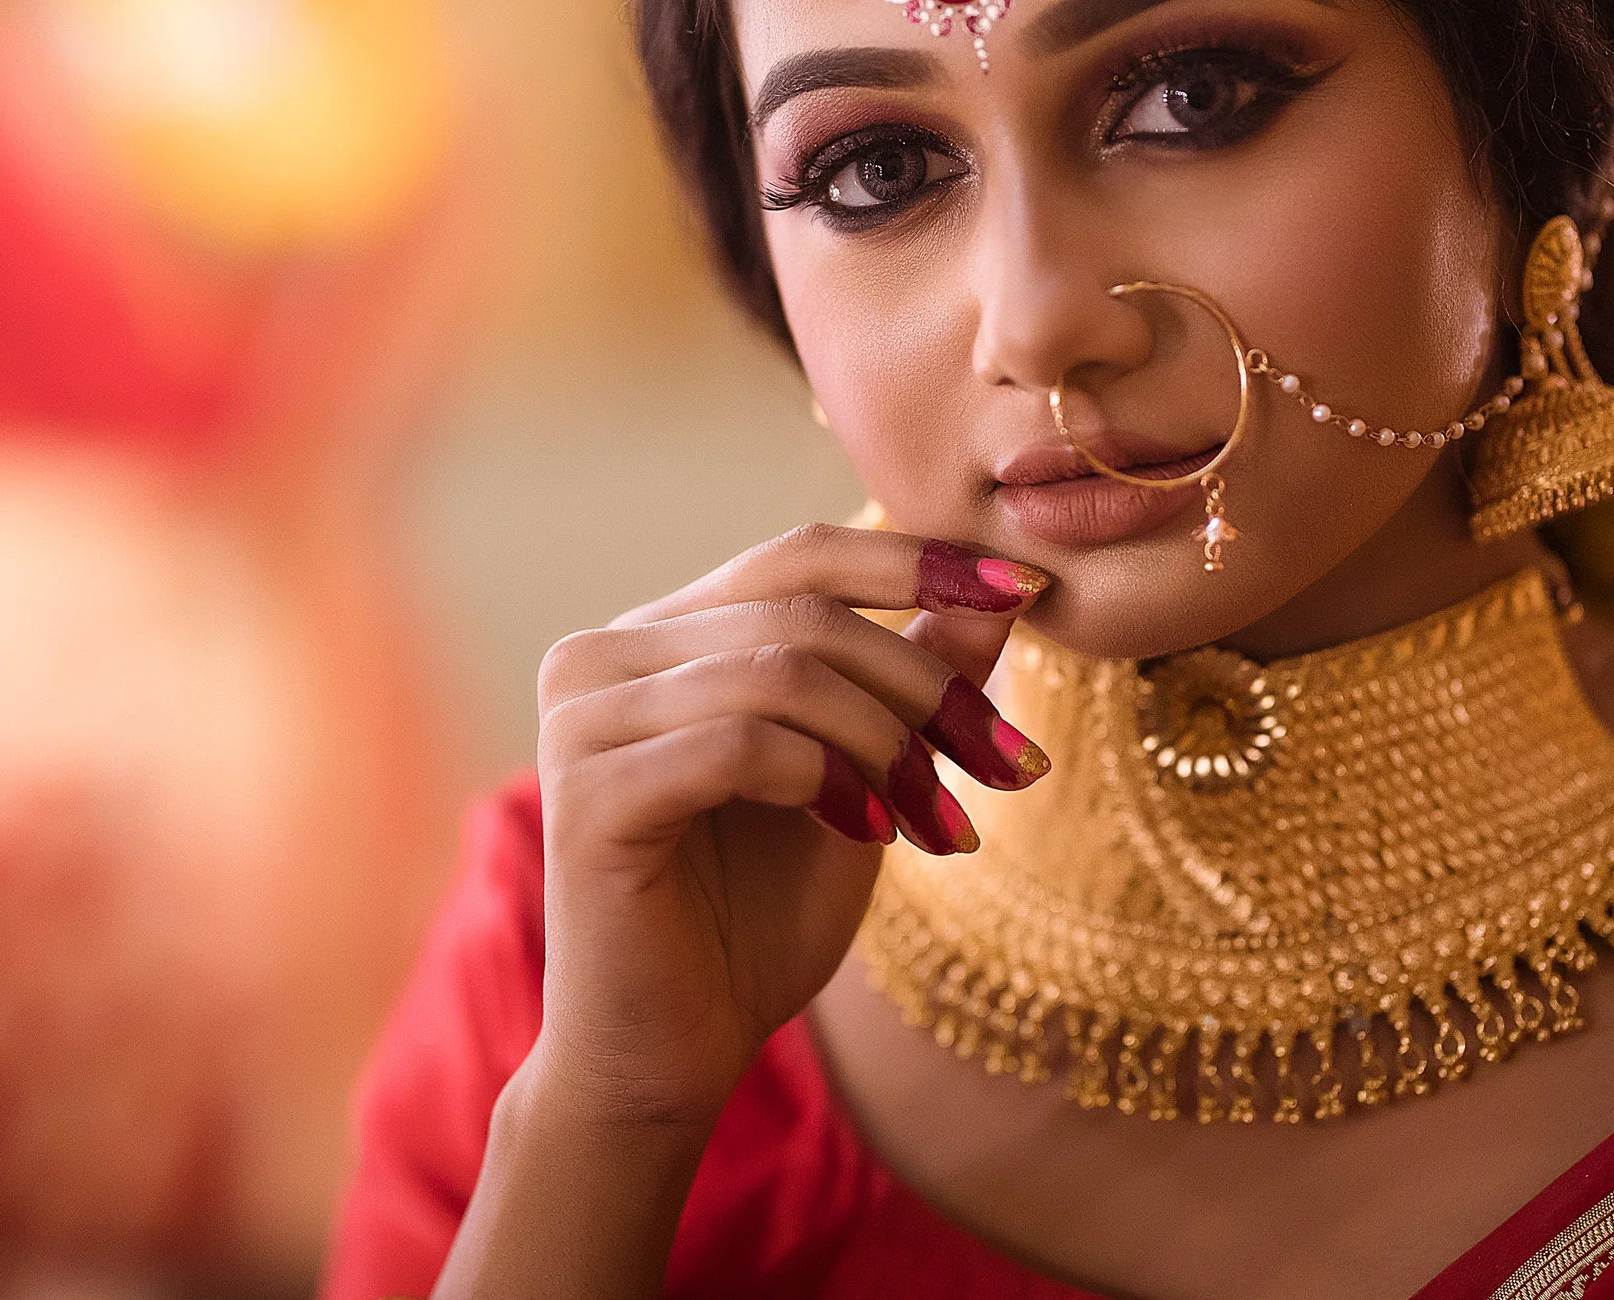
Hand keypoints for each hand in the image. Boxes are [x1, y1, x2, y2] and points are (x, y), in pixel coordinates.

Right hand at [527, 524, 1055, 1131]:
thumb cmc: (753, 924)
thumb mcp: (860, 785)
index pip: (797, 554)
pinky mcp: (586, 796)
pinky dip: (826, 780)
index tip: (1031, 591)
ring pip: (779, 670)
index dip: (916, 560)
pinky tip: (868, 835)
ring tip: (942, 822)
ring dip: (891, 744)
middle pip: (800, 607)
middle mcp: (602, 658)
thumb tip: (1001, 595)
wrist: (669, 1059)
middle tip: (1014, 765)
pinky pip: (739, 743)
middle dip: (928, 684)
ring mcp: (582, 721)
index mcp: (657, 638)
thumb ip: (909, 685)